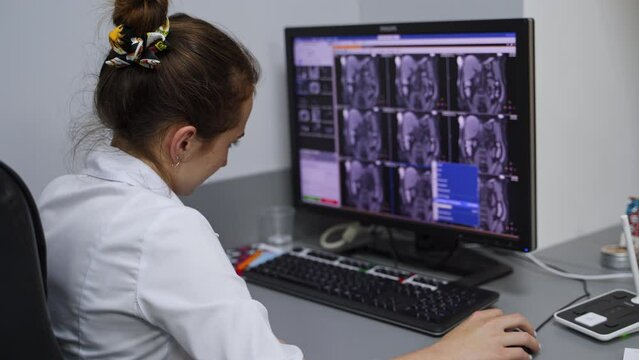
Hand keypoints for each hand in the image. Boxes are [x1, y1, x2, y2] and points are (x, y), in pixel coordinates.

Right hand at [395, 309, 539, 359]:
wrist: (445, 358)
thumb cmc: (450, 348)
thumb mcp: (462, 329)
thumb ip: (475, 326)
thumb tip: (484, 332)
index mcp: (480, 317)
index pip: (500, 313)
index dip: (509, 320)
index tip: (512, 325)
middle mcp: (491, 325)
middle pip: (518, 319)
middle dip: (528, 326)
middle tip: (531, 332)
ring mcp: (497, 339)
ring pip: (524, 336)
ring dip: (532, 342)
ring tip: (534, 347)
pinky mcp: (500, 355)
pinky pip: (520, 353)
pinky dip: (525, 356)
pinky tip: (525, 357)